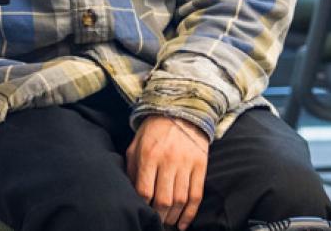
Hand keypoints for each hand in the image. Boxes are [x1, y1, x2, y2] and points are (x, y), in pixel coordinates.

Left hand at [126, 115, 209, 229]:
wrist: (181, 111)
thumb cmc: (153, 131)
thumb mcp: (136, 145)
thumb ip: (131, 168)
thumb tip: (129, 193)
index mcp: (149, 155)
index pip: (144, 190)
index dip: (142, 205)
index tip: (141, 211)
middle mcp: (168, 160)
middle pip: (163, 199)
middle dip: (158, 216)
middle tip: (155, 222)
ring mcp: (186, 164)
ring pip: (180, 200)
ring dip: (173, 216)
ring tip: (167, 222)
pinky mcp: (200, 166)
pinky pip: (196, 195)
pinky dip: (190, 213)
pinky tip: (183, 223)